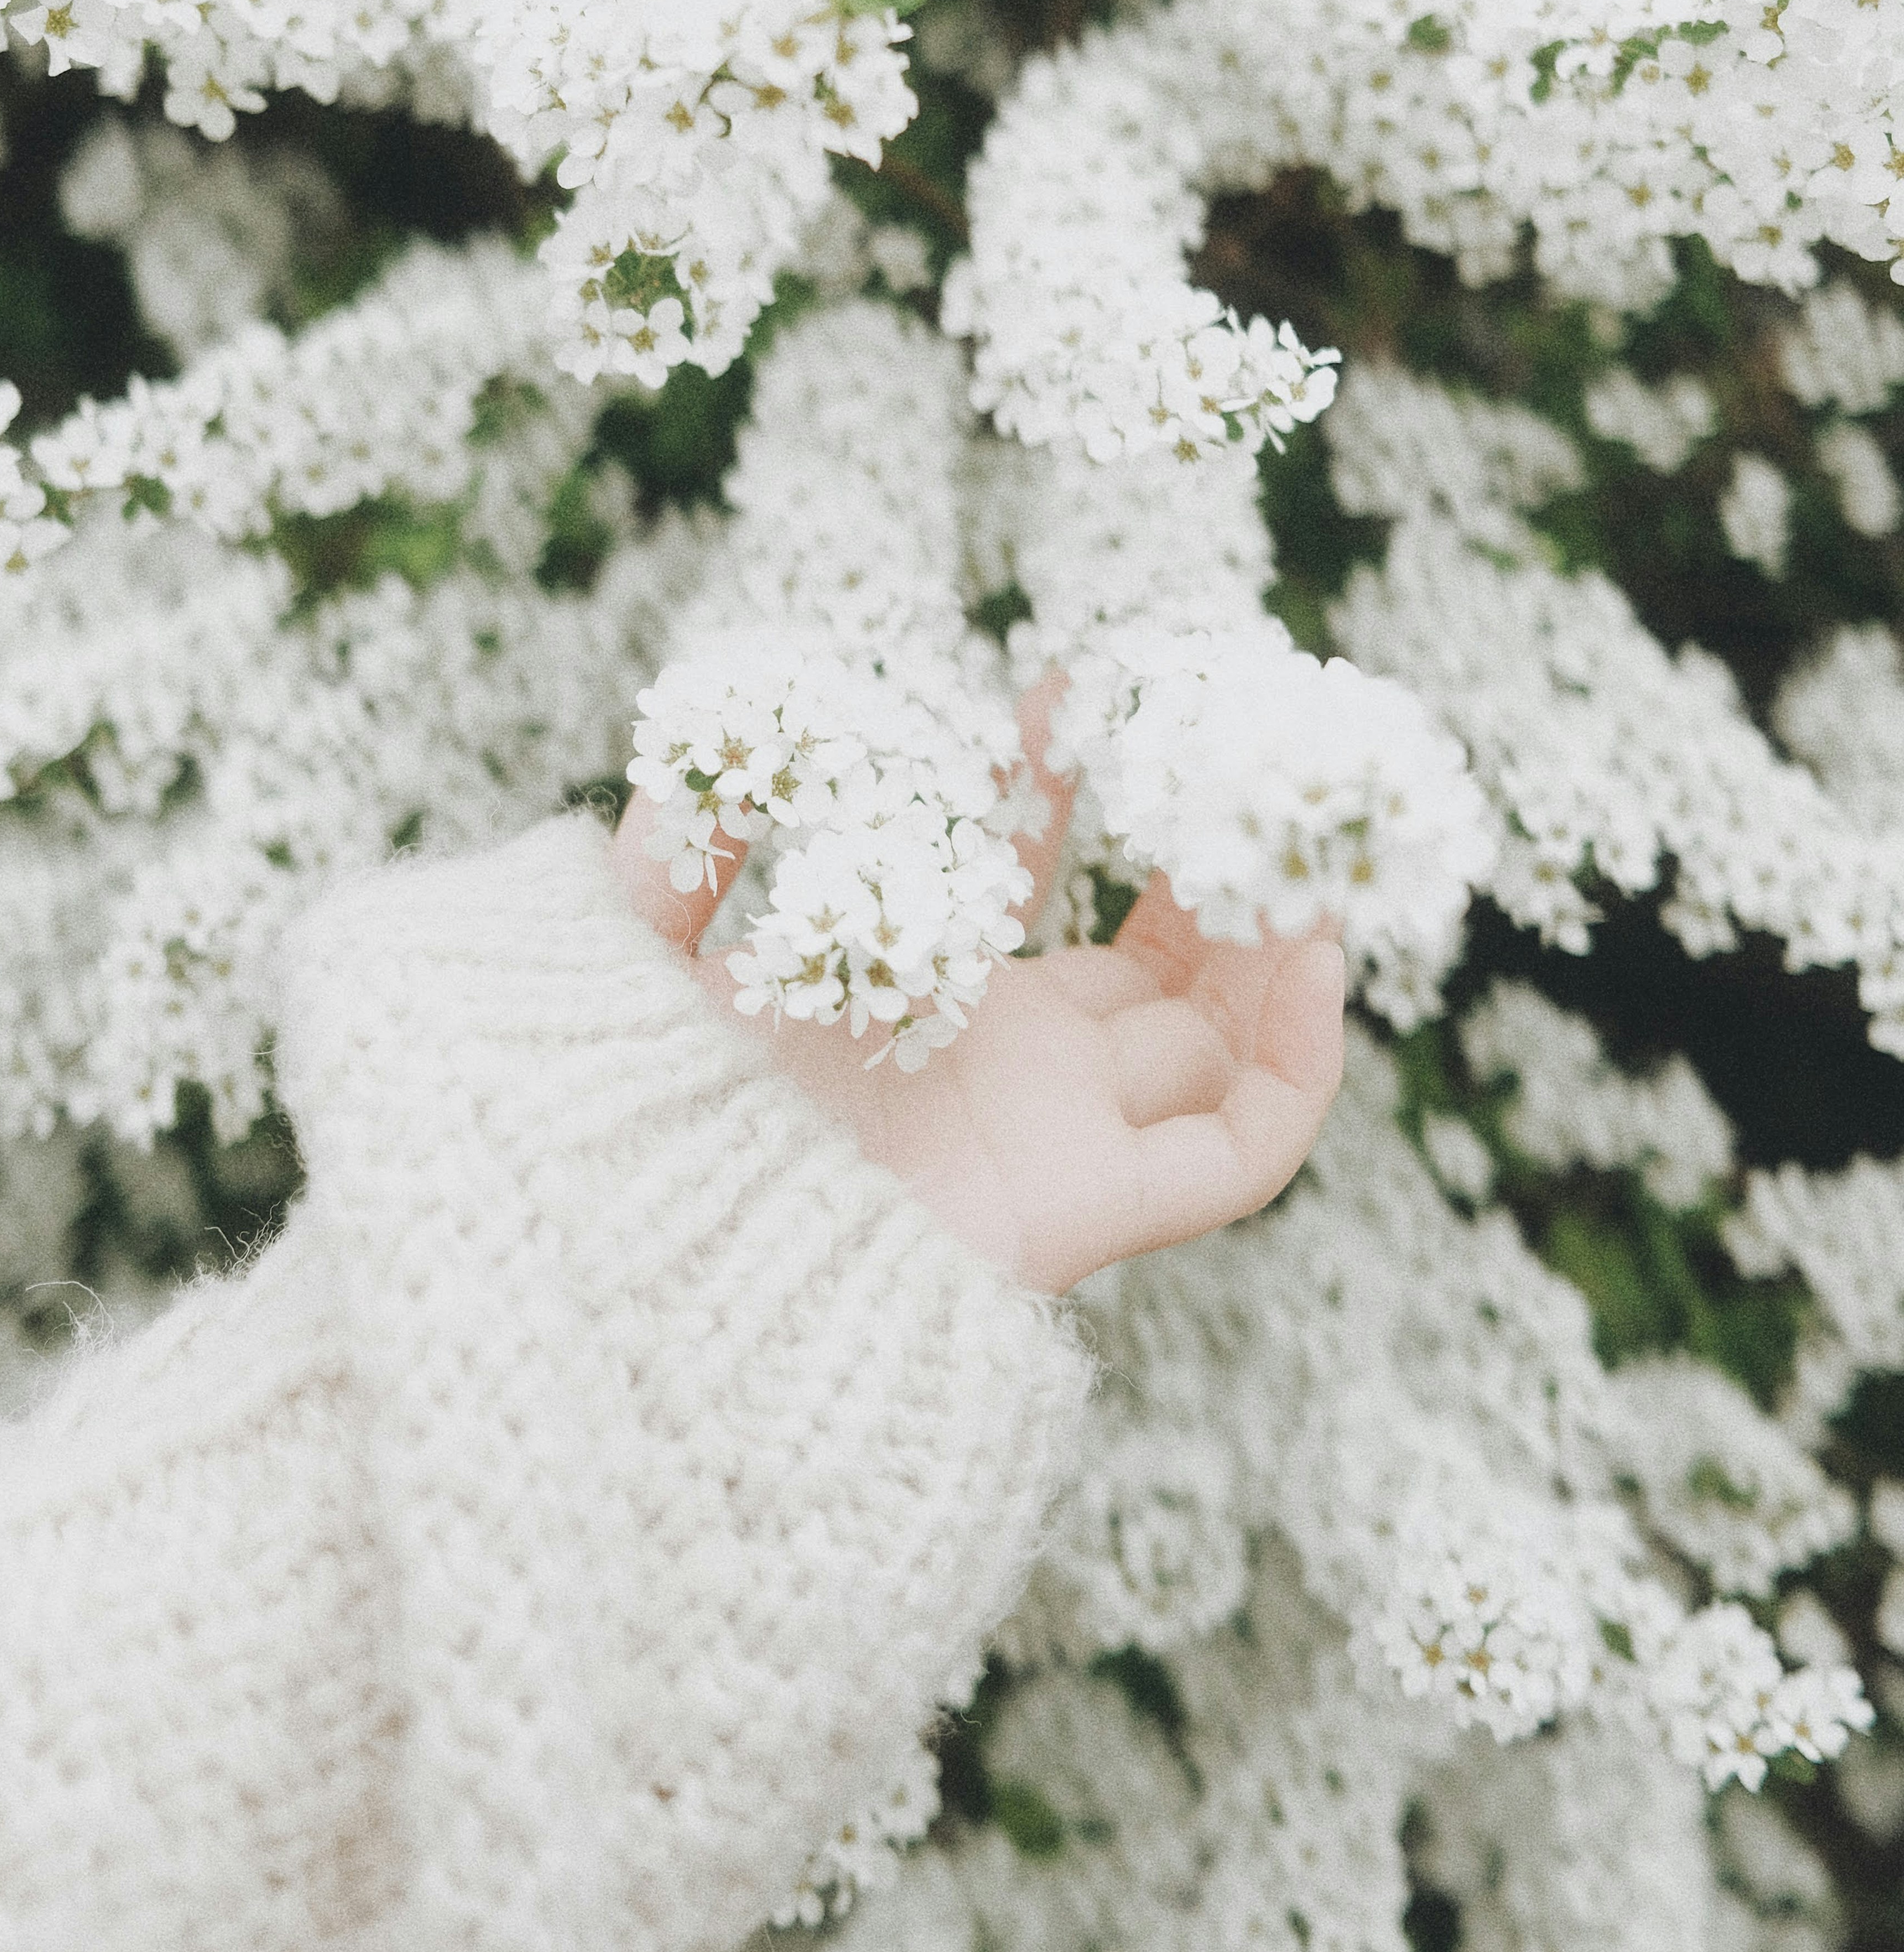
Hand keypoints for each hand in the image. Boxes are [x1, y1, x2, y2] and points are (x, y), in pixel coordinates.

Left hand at [609, 674, 1345, 1295]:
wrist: (648, 1265)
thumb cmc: (637, 1119)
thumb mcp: (641, 965)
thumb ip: (667, 862)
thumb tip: (686, 756)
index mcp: (923, 1006)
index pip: (1027, 879)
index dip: (1057, 786)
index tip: (1066, 686)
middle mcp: (1008, 1073)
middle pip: (1156, 969)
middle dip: (1207, 864)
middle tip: (1233, 757)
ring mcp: (1062, 1138)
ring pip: (1216, 1047)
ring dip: (1277, 947)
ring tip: (1304, 839)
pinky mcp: (1096, 1208)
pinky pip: (1238, 1152)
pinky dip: (1300, 1063)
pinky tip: (1312, 954)